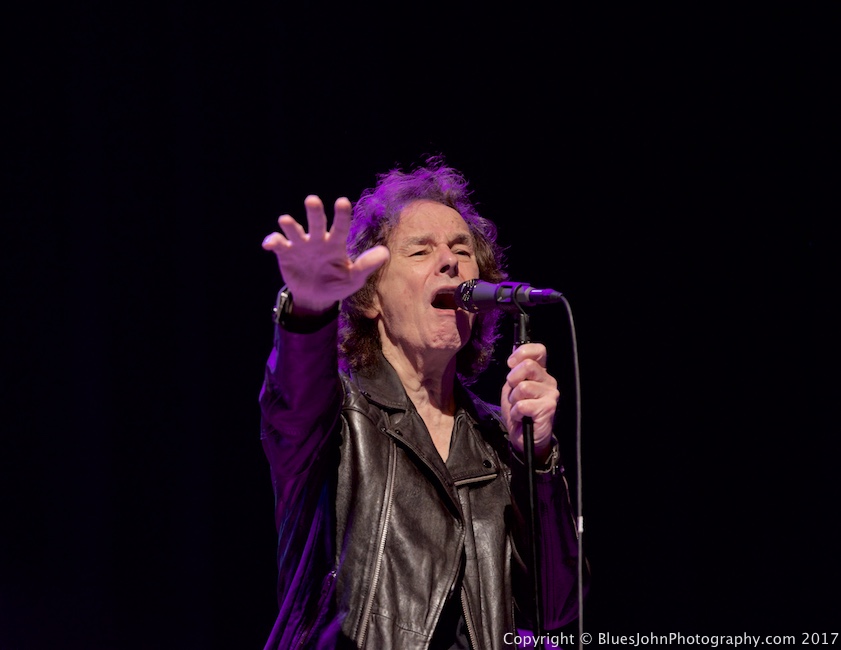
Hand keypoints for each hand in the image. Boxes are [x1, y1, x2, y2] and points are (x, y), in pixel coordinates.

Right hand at [262, 195, 389, 312]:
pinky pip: (278, 244)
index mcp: (336, 244)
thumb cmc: (338, 283)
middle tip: (312, 200)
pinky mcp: (286, 253)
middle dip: (314, 212)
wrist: (316, 297)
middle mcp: (318, 240)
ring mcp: (300, 245)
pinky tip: (269, 244)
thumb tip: (385, 253)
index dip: (341, 215)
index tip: (342, 202)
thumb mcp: (353, 278)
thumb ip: (366, 265)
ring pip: (295, 230)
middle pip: (316, 222)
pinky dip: (273, 241)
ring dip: (290, 225)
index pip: (340, 227)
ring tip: (286, 221)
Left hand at [500, 343, 559, 460]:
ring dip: (514, 400)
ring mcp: (550, 394)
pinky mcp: (548, 408)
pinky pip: (522, 405)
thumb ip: (514, 372)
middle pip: (528, 366)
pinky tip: (521, 417)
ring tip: (518, 407)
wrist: (524, 437)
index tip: (510, 364)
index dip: (522, 353)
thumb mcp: (511, 388)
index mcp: (540, 372)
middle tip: (513, 393)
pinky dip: (516, 413)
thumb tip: (513, 359)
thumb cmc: (518, 411)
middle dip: (512, 380)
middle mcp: (548, 380)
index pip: (539, 350)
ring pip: (523, 387)